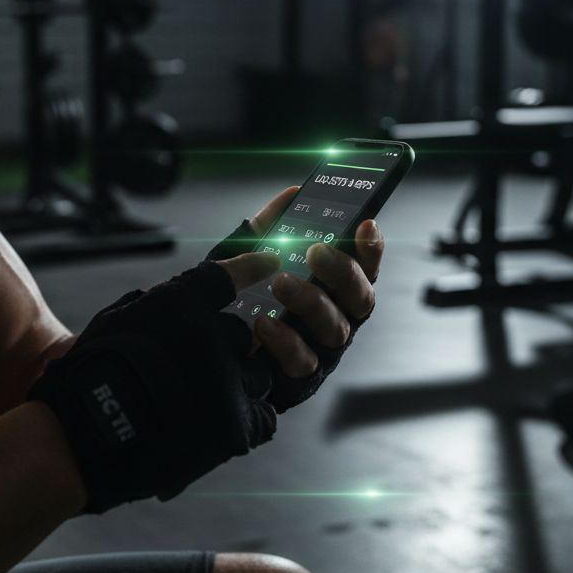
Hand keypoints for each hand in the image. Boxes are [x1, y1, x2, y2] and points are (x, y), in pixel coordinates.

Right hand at [27, 251, 282, 513]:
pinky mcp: (236, 425)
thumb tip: (164, 299)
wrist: (85, 437)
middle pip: (241, 333)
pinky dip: (245, 418)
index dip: (250, 266)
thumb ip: (151, 304)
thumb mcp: (114, 319)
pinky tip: (220, 422)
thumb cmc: (88, 376)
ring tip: (205, 401)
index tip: (269, 261)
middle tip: (197, 367)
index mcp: (181, 304)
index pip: (227, 275)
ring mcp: (229, 383)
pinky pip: (262, 415)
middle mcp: (212, 338)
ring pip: (256, 374)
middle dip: (225, 348)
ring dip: (238, 383)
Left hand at [206, 186, 384, 412]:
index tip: (365, 225)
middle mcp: (334, 318)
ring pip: (336, 329)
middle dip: (342, 271)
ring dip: (311, 302)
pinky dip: (285, 341)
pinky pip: (303, 362)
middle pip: (360, 297)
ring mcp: (320, 349)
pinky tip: (264, 323)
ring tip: (281, 283)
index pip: (364, 266)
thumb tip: (292, 194)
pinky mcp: (299, 378)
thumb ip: (269, 226)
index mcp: (330, 288)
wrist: (200, 351)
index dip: (371, 247)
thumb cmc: (234, 302)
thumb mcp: (245, 256)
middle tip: (315, 251)